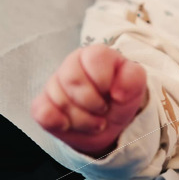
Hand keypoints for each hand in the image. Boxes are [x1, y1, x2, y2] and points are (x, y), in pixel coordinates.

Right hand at [32, 44, 147, 157]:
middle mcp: (72, 64)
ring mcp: (54, 83)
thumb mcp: (135, 87)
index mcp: (95, 55)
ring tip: (95, 121)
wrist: (107, 123)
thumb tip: (117, 92)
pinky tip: (70, 125)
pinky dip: (58, 123)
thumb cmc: (120, 98)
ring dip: (82, 119)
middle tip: (103, 110)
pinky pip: (42, 112)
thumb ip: (133, 79)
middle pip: (72, 79)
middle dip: (92, 102)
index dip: (104, 80)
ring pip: (59, 99)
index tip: (113, 94)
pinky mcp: (42, 104)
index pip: (94, 57)